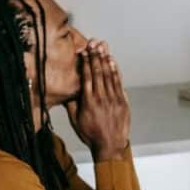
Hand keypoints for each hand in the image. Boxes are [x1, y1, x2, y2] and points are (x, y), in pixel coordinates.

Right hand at [64, 39, 130, 160]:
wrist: (110, 146)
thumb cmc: (91, 134)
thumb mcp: (75, 120)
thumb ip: (71, 103)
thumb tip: (66, 89)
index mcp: (88, 102)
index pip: (87, 76)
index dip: (86, 62)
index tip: (84, 51)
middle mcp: (101, 98)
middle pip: (98, 72)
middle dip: (96, 56)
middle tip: (93, 43)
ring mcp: (114, 99)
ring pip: (109, 75)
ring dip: (106, 60)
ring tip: (102, 47)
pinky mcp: (123, 102)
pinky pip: (119, 83)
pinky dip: (116, 71)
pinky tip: (113, 62)